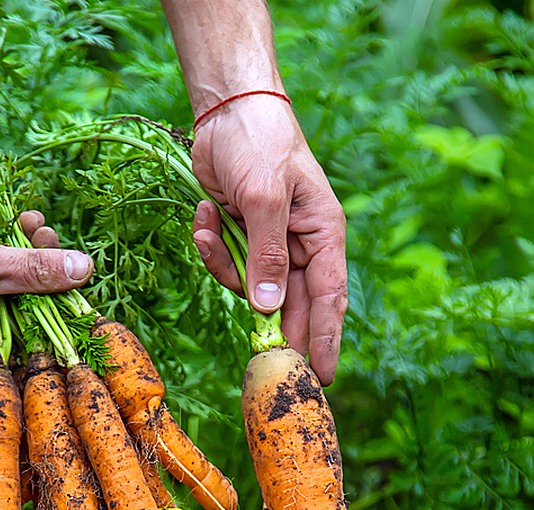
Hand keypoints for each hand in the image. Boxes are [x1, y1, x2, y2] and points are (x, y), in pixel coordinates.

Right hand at [0, 198, 93, 361]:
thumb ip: (36, 271)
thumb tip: (85, 271)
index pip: (35, 335)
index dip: (62, 305)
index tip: (80, 275)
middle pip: (27, 304)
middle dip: (46, 268)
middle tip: (53, 237)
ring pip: (13, 280)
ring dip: (29, 250)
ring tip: (35, 223)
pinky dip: (8, 245)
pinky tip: (19, 220)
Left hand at [189, 96, 347, 384]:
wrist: (227, 106)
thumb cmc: (259, 142)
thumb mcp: (264, 198)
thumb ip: (267, 254)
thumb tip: (268, 308)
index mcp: (322, 234)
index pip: (329, 299)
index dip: (326, 340)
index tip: (321, 378)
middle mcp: (300, 244)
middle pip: (291, 303)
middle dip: (269, 325)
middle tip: (259, 362)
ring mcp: (269, 241)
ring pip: (251, 286)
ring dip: (224, 266)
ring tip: (210, 225)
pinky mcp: (240, 235)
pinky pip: (226, 263)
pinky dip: (210, 245)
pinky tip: (204, 213)